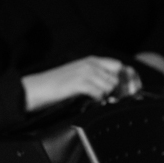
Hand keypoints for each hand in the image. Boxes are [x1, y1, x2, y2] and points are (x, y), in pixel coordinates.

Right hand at [21, 57, 135, 112]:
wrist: (34, 89)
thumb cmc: (54, 85)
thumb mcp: (76, 76)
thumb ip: (94, 77)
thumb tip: (113, 89)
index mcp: (90, 60)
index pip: (118, 65)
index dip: (126, 78)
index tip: (129, 91)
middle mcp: (89, 64)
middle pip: (117, 77)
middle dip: (118, 90)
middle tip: (111, 100)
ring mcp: (84, 72)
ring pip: (110, 85)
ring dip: (107, 96)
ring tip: (99, 102)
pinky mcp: (79, 83)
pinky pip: (99, 92)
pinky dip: (99, 99)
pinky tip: (92, 102)